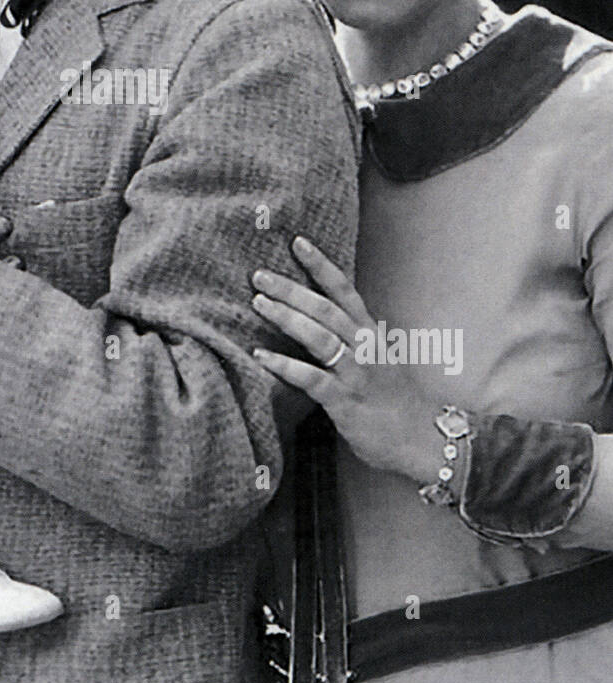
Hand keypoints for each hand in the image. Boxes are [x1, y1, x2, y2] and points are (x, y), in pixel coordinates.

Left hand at [250, 237, 438, 480]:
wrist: (423, 440)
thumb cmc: (395, 400)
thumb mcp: (377, 360)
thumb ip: (352, 339)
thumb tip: (320, 320)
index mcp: (371, 333)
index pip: (344, 291)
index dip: (321, 265)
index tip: (297, 242)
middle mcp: (365, 347)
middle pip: (326, 309)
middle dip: (291, 289)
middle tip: (260, 275)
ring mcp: (356, 374)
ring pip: (320, 338)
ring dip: (287, 318)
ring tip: (258, 303)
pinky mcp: (346, 402)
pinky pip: (313, 379)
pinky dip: (286, 366)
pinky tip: (262, 356)